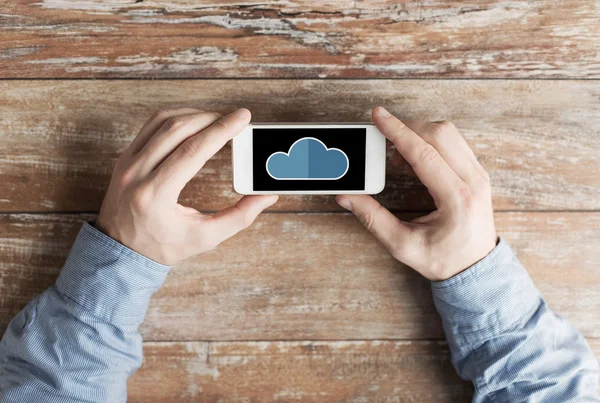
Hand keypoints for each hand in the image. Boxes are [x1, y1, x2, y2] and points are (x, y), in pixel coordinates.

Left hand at [96, 108, 277, 264]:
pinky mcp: (125, 157)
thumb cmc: (162, 246)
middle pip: (178, 129)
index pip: (193, 150)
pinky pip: (151, 126)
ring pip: (163, 121)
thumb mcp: (204, 238)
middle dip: (211, 118)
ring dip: (194, 115)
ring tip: (217, 120)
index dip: (221, 130)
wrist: (120, 251)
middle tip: (235, 120)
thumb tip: (266, 196)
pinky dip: (176, 118)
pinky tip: (194, 123)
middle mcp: (136, 174)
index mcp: (155, 195)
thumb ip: (239, 217)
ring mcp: (127, 163)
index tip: (242, 117)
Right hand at [337, 107, 496, 280]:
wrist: (477, 269)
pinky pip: (454, 142)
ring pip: (449, 133)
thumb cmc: (444, 260)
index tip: (378, 116)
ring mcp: (479, 175)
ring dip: (419, 134)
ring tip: (398, 157)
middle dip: (407, 128)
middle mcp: (473, 181)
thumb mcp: (403, 245)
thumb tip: (347, 197)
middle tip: (383, 141)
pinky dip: (430, 142)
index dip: (397, 132)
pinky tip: (414, 160)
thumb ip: (373, 219)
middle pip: (439, 134)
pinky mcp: (477, 173)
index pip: (424, 153)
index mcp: (457, 199)